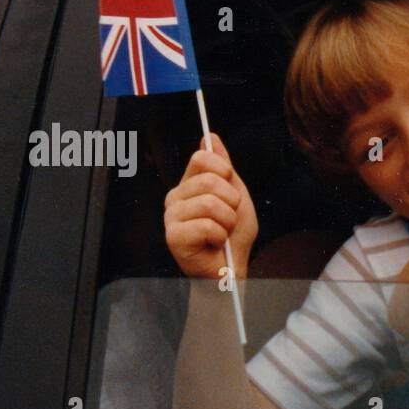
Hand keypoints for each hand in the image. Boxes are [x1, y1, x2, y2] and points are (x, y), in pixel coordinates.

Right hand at [163, 134, 257, 279]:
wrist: (231, 270)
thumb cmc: (233, 237)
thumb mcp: (236, 195)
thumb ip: (224, 167)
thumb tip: (210, 137)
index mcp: (189, 185)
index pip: (201, 158)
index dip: (223, 170)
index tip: (230, 188)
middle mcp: (175, 197)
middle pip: (210, 180)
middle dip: (232, 203)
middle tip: (228, 219)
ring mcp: (171, 217)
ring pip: (210, 203)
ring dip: (228, 221)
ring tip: (222, 233)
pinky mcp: (173, 237)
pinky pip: (207, 225)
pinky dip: (219, 236)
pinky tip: (213, 243)